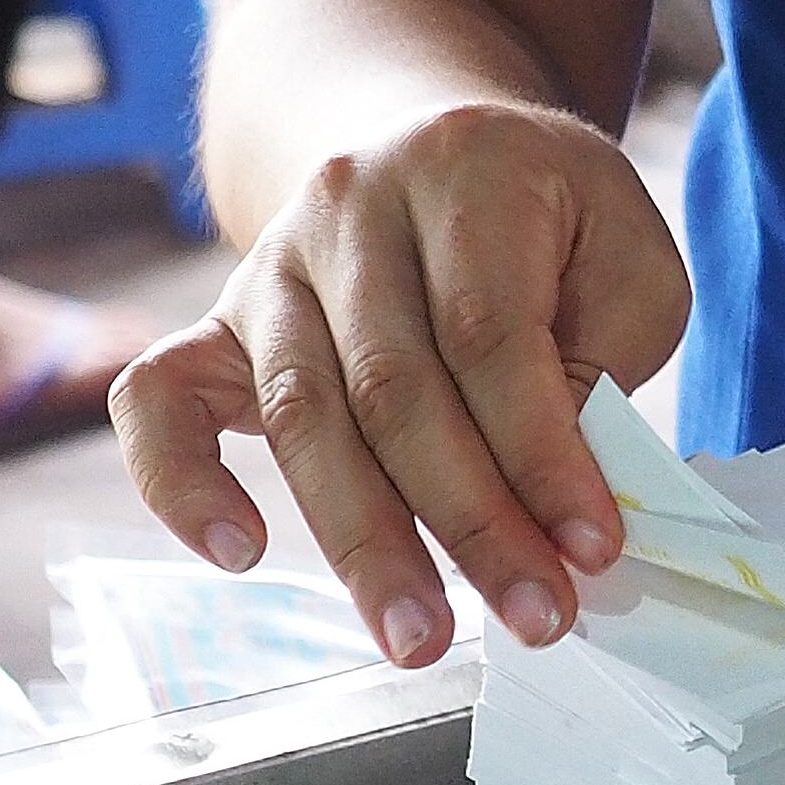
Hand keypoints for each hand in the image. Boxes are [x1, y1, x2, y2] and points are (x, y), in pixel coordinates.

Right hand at [114, 100, 687, 664]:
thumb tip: (567, 498)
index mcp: (464, 176)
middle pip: (395, 390)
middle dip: (471, 522)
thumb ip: (606, 362)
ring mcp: (272, 268)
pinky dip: (181, 480)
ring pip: (303, 416)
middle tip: (533, 620)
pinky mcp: (219, 323)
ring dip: (365, 542)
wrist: (440, 147)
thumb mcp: (625, 262)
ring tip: (419, 637)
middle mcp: (349, 211)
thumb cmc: (553, 225)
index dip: (542, 456)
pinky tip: (238, 554)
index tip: (592, 552)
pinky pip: (159, 399)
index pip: (491, 338)